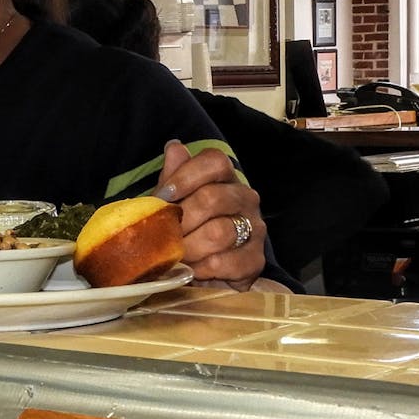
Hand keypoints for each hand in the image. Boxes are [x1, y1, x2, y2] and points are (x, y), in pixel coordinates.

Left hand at [154, 140, 264, 289]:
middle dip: (181, 220)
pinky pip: (225, 263)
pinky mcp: (255, 260)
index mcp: (225, 179)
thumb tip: (174, 146)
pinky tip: (192, 271)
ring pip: (219, 232)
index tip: (163, 196)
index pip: (215, 161)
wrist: (203, 271)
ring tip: (175, 256)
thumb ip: (174, 176)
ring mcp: (254, 229)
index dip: (186, 176)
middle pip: (212, 198)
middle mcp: (246, 198)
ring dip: (189, 247)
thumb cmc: (187, 229)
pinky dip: (202, 269)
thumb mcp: (174, 202)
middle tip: (163, 235)